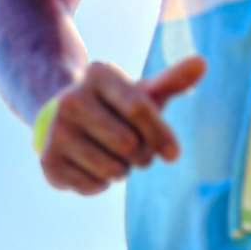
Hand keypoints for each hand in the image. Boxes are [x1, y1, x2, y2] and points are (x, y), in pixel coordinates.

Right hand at [38, 55, 205, 194]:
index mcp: (98, 75)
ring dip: (122, 171)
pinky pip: (94, 186)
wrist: (61, 119)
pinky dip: (101, 183)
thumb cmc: (114, 107)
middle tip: (133, 150)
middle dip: (141, 155)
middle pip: (128, 145)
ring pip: (112, 170)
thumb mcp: (141, 93)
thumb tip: (202, 63)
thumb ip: (171, 82)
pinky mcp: (48, 162)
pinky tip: (91, 165)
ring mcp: (55, 132)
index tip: (174, 154)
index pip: (139, 110)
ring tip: (112, 156)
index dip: (161, 135)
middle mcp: (71, 100)